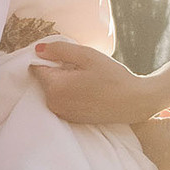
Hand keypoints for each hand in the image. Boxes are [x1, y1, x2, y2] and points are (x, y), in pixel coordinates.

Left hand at [32, 37, 158, 126]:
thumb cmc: (113, 77)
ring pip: (53, 89)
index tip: (65, 55)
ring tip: (86, 78)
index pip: (36, 66)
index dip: (48, 57)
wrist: (134, 102)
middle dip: (56, 69)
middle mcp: (53, 103)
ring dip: (63, 81)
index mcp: (55, 87)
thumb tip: (38, 50)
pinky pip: (61, 100)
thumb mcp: (87, 56)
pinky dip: (69, 93)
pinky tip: (87, 89)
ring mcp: (61, 113)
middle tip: (80, 67)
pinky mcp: (70, 119)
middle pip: (44, 78)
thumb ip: (59, 50)